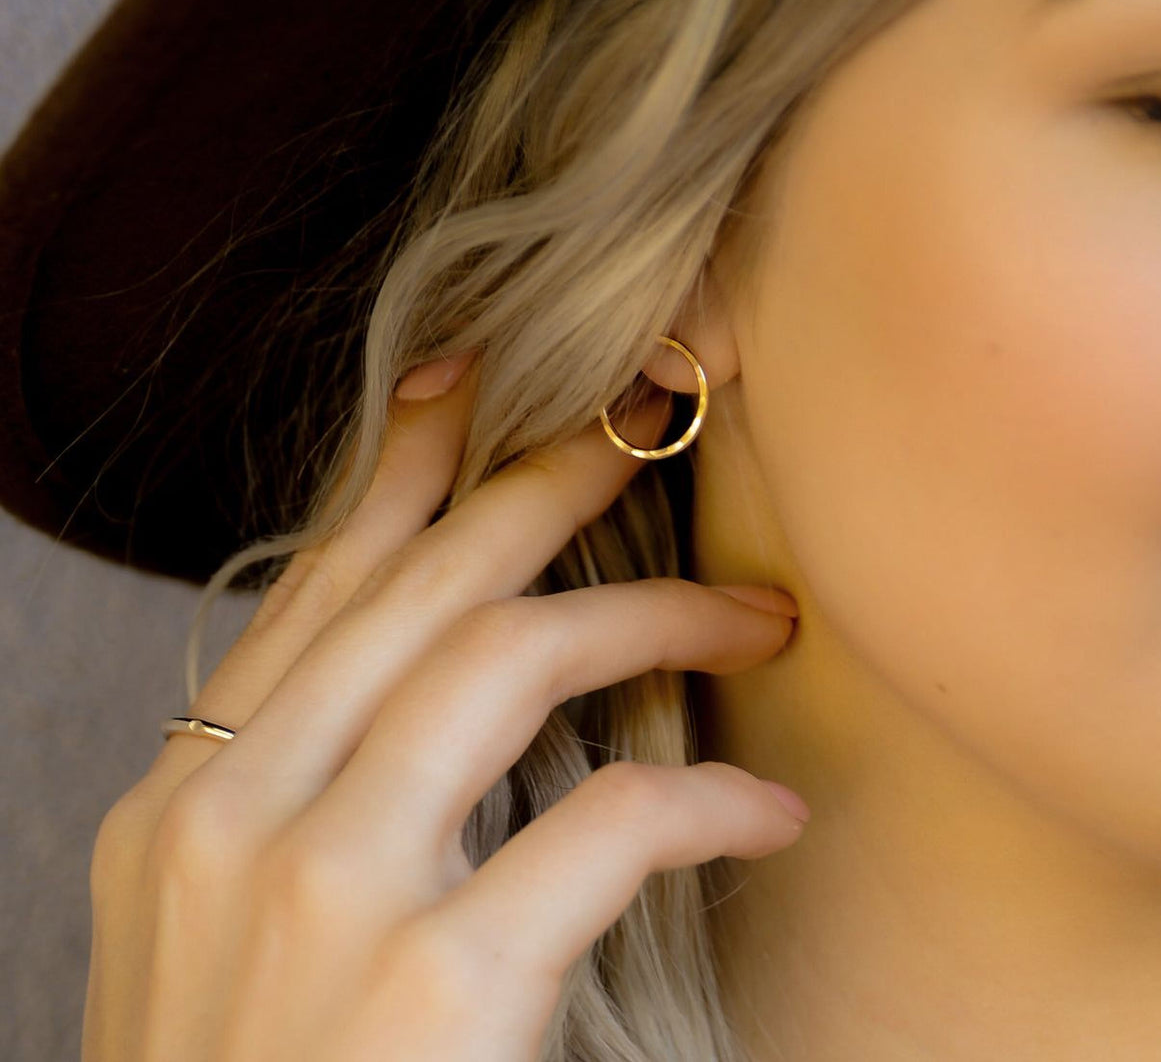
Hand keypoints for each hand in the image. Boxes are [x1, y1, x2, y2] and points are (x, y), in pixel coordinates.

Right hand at [82, 352, 806, 1061]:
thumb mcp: (223, 932)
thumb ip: (305, 803)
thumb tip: (424, 695)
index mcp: (184, 804)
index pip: (315, 589)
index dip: (400, 471)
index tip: (470, 385)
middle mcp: (235, 819)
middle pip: (422, 589)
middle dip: (542, 484)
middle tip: (642, 425)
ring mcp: (324, 894)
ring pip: (508, 661)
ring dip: (652, 615)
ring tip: (754, 608)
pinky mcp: (431, 985)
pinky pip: (602, 824)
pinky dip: (701, 797)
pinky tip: (764, 805)